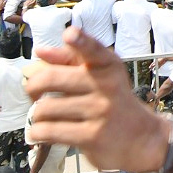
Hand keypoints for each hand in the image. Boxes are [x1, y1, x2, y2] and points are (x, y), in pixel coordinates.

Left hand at [26, 28, 167, 172]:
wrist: (141, 138)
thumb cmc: (113, 102)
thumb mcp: (100, 76)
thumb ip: (70, 60)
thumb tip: (41, 52)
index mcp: (108, 65)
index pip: (93, 49)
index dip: (80, 41)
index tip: (71, 34)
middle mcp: (106, 85)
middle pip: (51, 78)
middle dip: (32, 87)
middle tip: (34, 94)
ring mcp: (100, 111)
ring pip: (45, 108)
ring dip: (37, 115)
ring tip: (43, 118)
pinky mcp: (92, 136)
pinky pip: (50, 131)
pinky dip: (38, 133)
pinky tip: (41, 133)